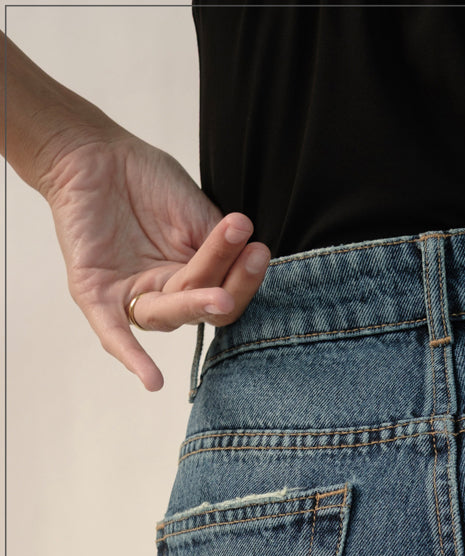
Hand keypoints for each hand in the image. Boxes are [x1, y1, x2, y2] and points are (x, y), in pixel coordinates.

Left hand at [37, 126, 270, 390]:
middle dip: (229, 286)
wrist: (91, 149)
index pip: (225, 292)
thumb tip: (252, 265)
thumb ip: (219, 245)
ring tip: (220, 296)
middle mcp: (163, 294)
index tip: (257, 246)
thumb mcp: (195, 212)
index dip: (243, 276)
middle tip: (251, 258)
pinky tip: (154, 382)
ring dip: (196, 306)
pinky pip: (114, 333)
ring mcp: (129, 298)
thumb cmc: (144, 178)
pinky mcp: (94, 295)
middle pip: (202, 308)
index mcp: (191, 277)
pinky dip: (133, 357)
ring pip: (168, 314)